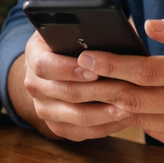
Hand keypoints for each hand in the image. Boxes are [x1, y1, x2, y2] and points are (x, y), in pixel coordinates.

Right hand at [18, 29, 134, 140]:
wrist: (57, 65)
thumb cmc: (73, 41)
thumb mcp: (74, 29)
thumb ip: (89, 31)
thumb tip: (117, 37)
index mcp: (34, 55)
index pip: (45, 66)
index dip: (70, 70)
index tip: (95, 71)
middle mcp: (34, 84)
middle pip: (65, 93)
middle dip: (99, 92)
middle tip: (126, 90)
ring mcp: (43, 108)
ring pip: (75, 117)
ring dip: (105, 113)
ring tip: (129, 107)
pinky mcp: (56, 126)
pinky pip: (80, 132)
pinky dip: (104, 127)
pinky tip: (123, 119)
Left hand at [22, 14, 163, 150]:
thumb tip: (147, 26)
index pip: (144, 71)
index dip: (111, 64)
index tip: (85, 56)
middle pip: (132, 98)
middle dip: (97, 86)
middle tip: (70, 75)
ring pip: (138, 117)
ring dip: (109, 104)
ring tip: (84, 89)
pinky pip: (151, 130)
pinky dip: (132, 117)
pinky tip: (114, 104)